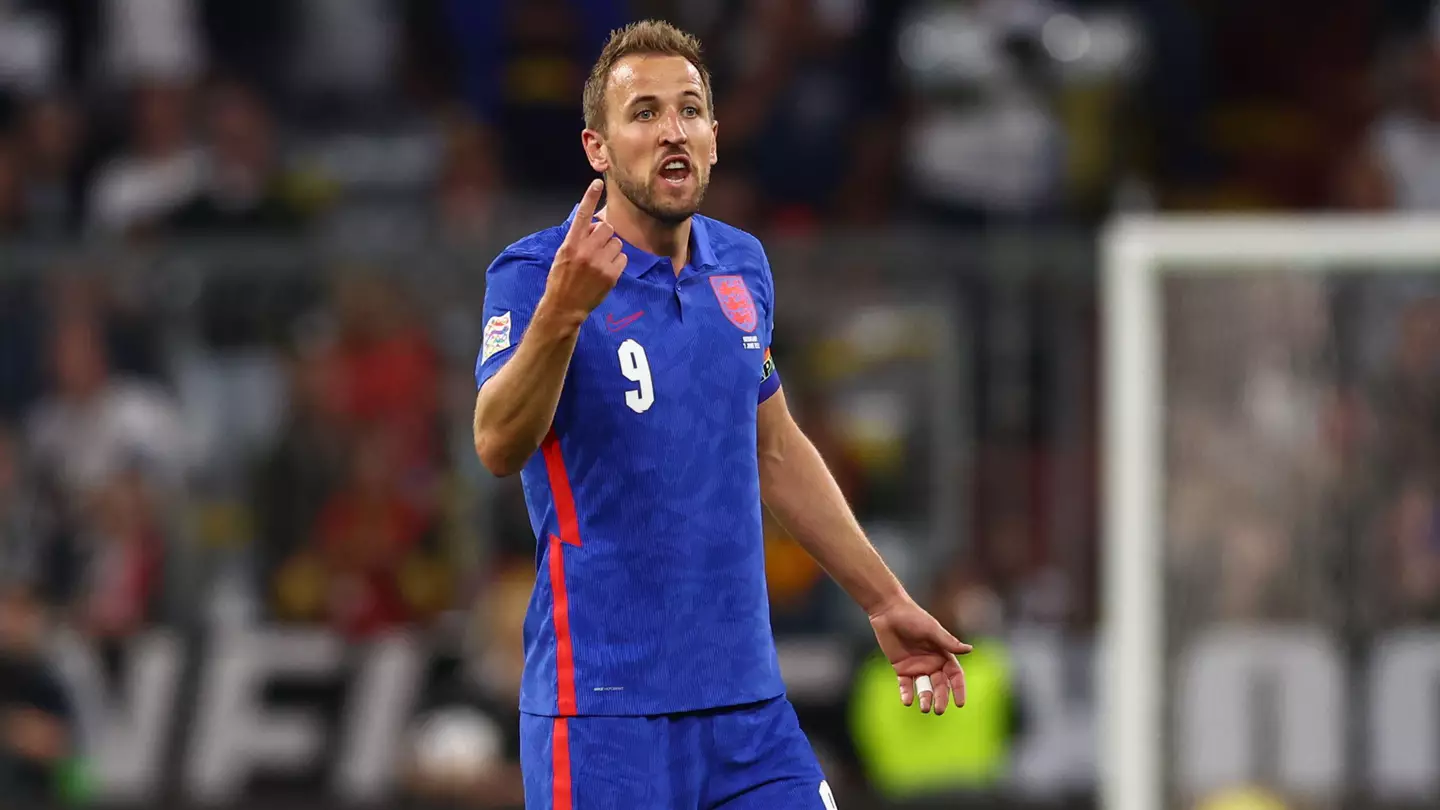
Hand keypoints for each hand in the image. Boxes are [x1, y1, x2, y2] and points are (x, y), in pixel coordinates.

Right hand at [539, 180, 626, 322]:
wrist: (564, 306)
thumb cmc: (561, 279)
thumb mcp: (562, 255)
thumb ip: (577, 239)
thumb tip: (594, 225)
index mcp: (571, 243)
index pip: (583, 215)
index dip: (590, 197)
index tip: (597, 182)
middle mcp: (585, 250)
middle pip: (607, 228)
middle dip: (604, 236)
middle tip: (596, 248)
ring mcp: (599, 263)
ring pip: (617, 243)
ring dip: (611, 250)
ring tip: (600, 262)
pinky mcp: (611, 275)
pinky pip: (623, 258)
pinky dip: (617, 263)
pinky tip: (606, 271)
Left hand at [869, 597, 971, 714]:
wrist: (888, 611)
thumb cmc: (913, 617)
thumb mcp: (931, 630)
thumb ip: (948, 642)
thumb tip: (970, 650)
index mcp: (943, 654)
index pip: (954, 675)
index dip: (958, 689)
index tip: (960, 703)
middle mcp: (931, 662)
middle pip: (939, 685)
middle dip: (941, 698)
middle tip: (939, 710)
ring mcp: (916, 666)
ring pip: (923, 687)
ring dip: (925, 698)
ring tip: (924, 708)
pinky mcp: (901, 668)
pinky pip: (905, 685)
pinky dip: (906, 694)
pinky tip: (907, 701)